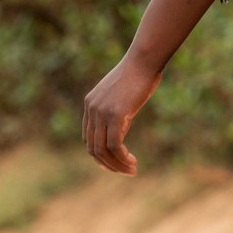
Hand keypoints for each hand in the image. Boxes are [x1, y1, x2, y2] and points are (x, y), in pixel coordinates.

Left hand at [83, 55, 160, 175]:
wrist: (143, 60)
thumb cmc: (138, 73)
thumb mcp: (121, 93)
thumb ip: (115, 109)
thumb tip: (120, 127)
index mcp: (90, 103)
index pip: (88, 138)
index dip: (99, 155)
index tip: (114, 164)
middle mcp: (92, 109)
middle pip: (93, 147)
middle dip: (109, 164)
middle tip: (126, 171)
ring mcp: (102, 112)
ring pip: (103, 150)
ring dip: (117, 164)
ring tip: (132, 170)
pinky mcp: (115, 115)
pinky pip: (115, 145)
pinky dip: (122, 158)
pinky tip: (133, 161)